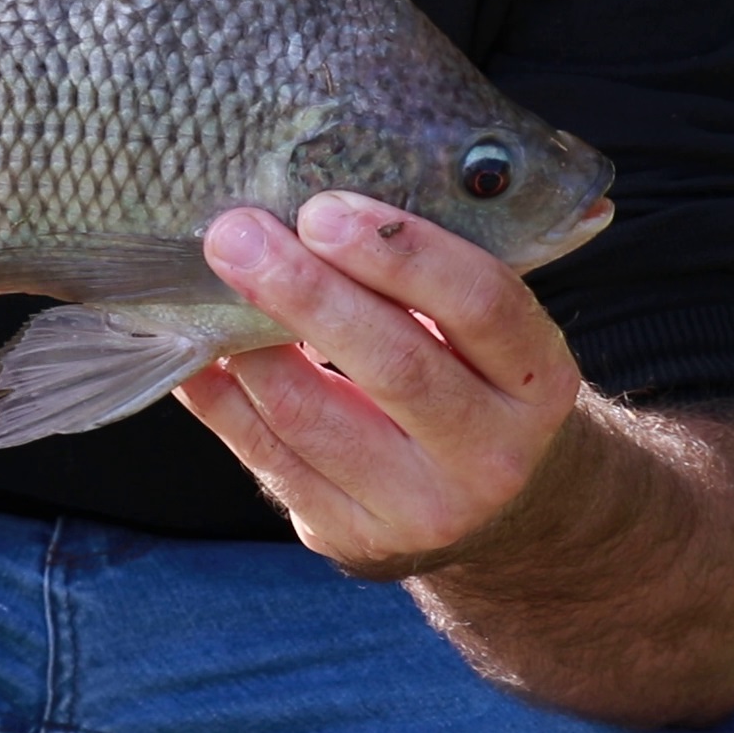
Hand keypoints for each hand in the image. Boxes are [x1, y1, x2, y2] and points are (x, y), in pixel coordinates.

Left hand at [177, 191, 581, 574]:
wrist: (497, 510)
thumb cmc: (474, 381)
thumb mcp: (485, 332)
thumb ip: (430, 273)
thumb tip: (312, 195)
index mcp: (536, 381)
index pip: (481, 305)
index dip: (401, 252)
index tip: (324, 209)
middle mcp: (490, 453)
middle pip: (395, 365)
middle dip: (306, 291)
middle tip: (239, 234)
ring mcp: (421, 508)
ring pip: (313, 419)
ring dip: (247, 344)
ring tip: (210, 281)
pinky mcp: (352, 537)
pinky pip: (267, 460)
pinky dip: (220, 398)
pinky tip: (196, 349)